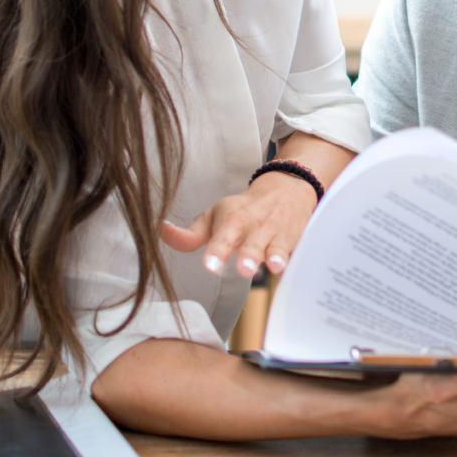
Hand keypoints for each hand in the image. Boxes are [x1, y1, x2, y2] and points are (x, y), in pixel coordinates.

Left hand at [160, 170, 316, 277]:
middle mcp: (256, 226)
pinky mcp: (295, 239)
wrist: (287, 188)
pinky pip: (297, 251)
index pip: (223, 236)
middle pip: (252, 243)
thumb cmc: (244, 210)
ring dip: (275, 256)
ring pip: (277, 246)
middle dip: (249, 255)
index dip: (217, 251)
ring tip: (274, 265)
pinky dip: (296, 259)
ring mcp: (277, 233)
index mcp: (233, 220)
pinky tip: (295, 267)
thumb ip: (189, 235)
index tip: (211, 265)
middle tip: (244, 268)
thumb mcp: (215, 217)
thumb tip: (159, 233)